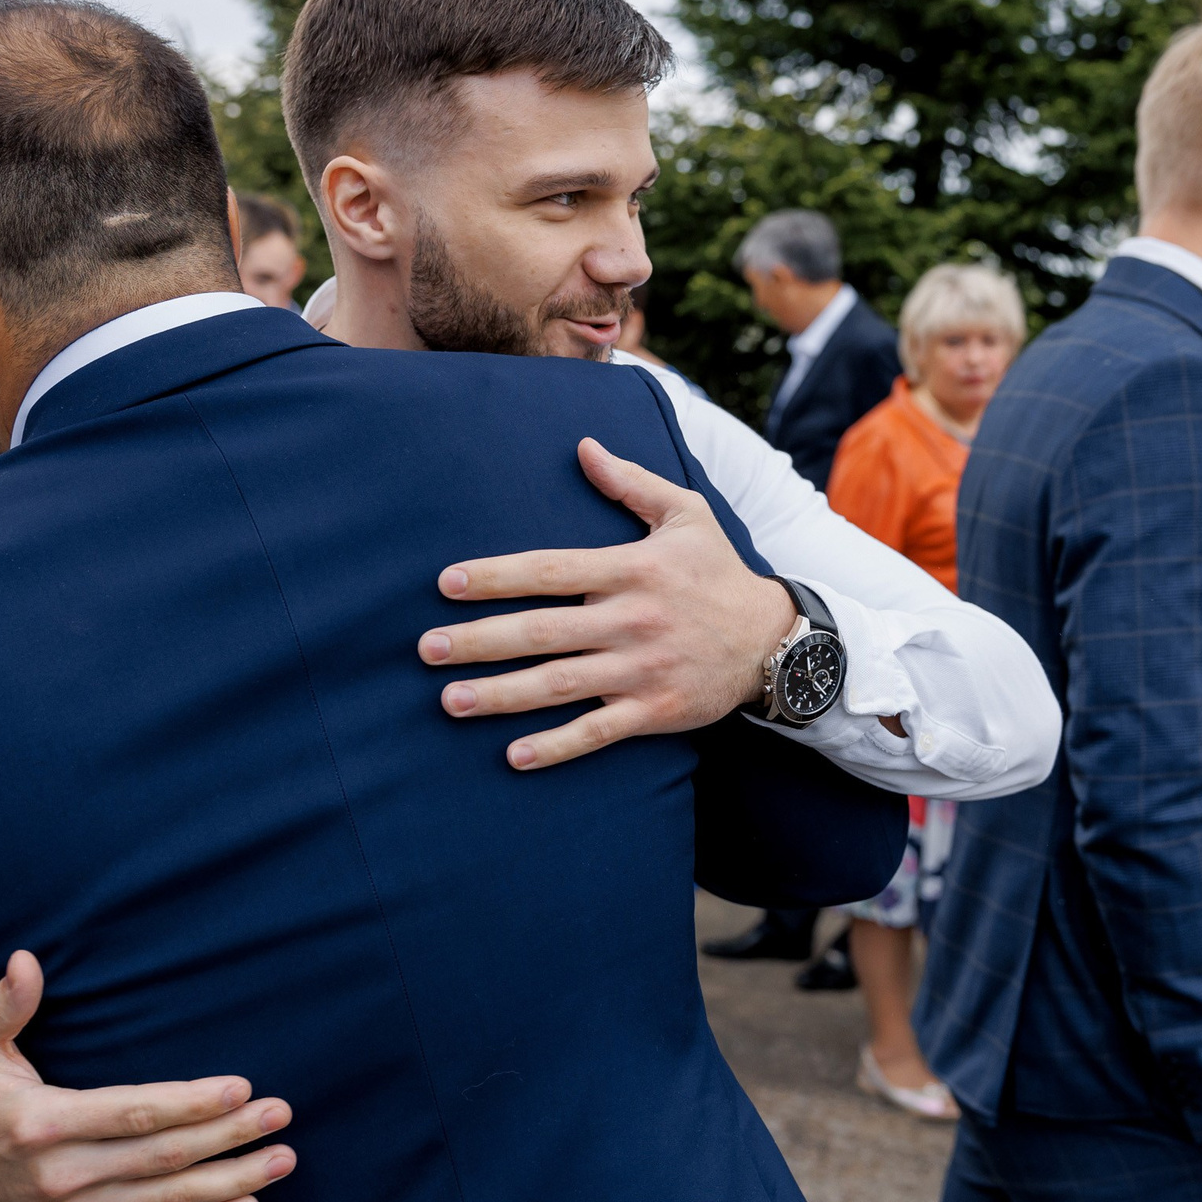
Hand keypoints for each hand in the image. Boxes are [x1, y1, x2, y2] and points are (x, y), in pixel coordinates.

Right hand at [0, 950, 295, 1201]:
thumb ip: (3, 1005)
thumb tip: (25, 960)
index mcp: (41, 1124)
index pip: (131, 1114)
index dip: (188, 1103)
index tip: (239, 1086)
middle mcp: (62, 1176)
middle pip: (162, 1158)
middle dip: (228, 1137)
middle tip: (280, 1114)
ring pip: (167, 1200)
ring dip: (232, 1182)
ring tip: (283, 1160)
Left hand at [418, 438, 798, 769]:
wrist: (775, 639)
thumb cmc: (719, 571)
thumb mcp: (685, 514)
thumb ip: (631, 482)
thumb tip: (583, 445)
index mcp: (631, 569)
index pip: (550, 570)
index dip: (496, 577)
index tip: (446, 583)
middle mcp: (631, 620)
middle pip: (542, 631)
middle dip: (481, 640)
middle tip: (426, 649)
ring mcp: (641, 670)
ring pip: (559, 685)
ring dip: (501, 696)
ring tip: (450, 701)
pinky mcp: (654, 711)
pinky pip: (597, 732)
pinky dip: (556, 747)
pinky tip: (513, 756)